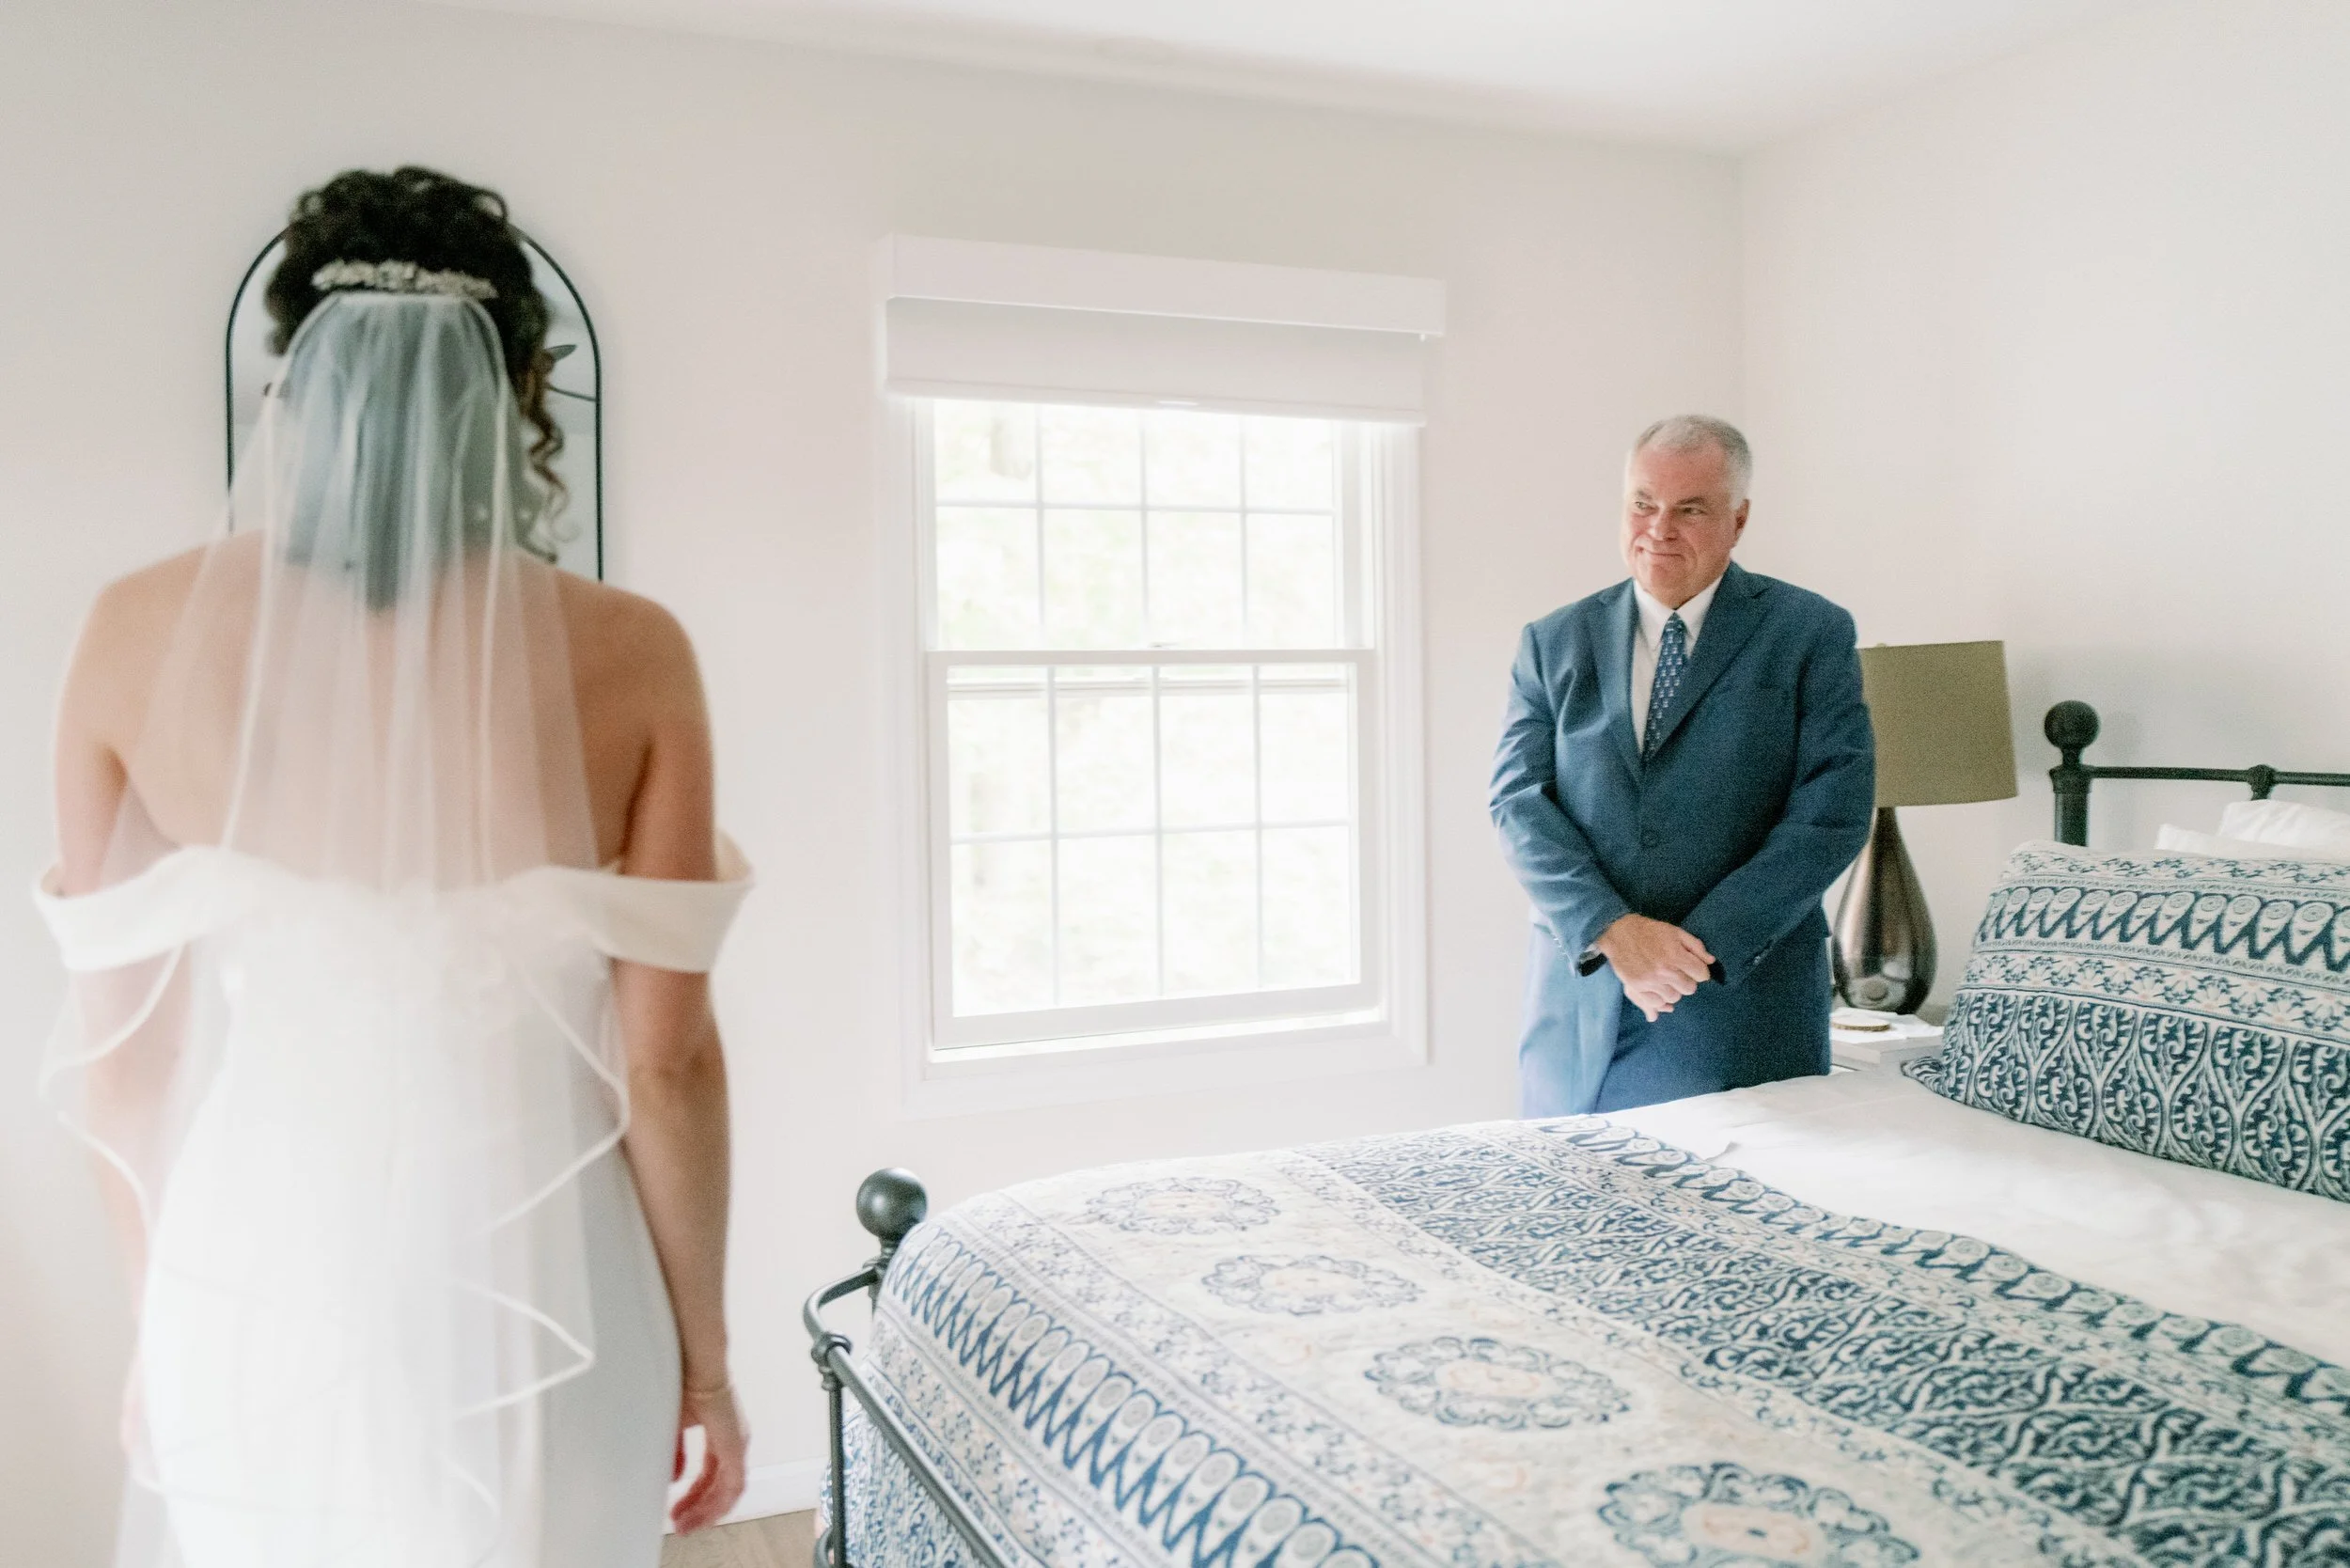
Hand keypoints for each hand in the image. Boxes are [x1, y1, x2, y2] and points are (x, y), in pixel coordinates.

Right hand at [669, 1379, 748, 1534]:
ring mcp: (737, 1443)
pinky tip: (703, 1514)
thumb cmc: (683, 1384)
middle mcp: (731, 1439)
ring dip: (707, 1510)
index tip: (676, 1510)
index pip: (708, 1472)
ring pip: (727, 1489)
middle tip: (680, 1524)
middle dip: (698, 1508)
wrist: (693, 1366)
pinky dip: (719, 1502)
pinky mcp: (737, 1446)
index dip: (693, 1494)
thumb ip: (675, 1452)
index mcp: (718, 1432)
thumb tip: (673, 1476)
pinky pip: (734, 1485)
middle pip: (718, 1484)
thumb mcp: (672, 1426)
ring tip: (686, 1524)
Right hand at [1594, 914, 1713, 1022]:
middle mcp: (1665, 971)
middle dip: (1687, 981)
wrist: (1620, 933)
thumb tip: (1711, 961)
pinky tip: (1657, 990)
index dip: (1699, 971)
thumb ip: (1696, 946)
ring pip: (1673, 998)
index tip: (1693, 968)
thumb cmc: (1651, 931)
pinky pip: (1655, 1003)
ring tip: (1666, 981)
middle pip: (1689, 989)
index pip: (1702, 975)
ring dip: (1673, 990)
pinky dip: (1659, 999)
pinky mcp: (1637, 987)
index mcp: (1676, 955)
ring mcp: (1650, 981)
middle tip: (1678, 974)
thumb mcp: (1676, 932)